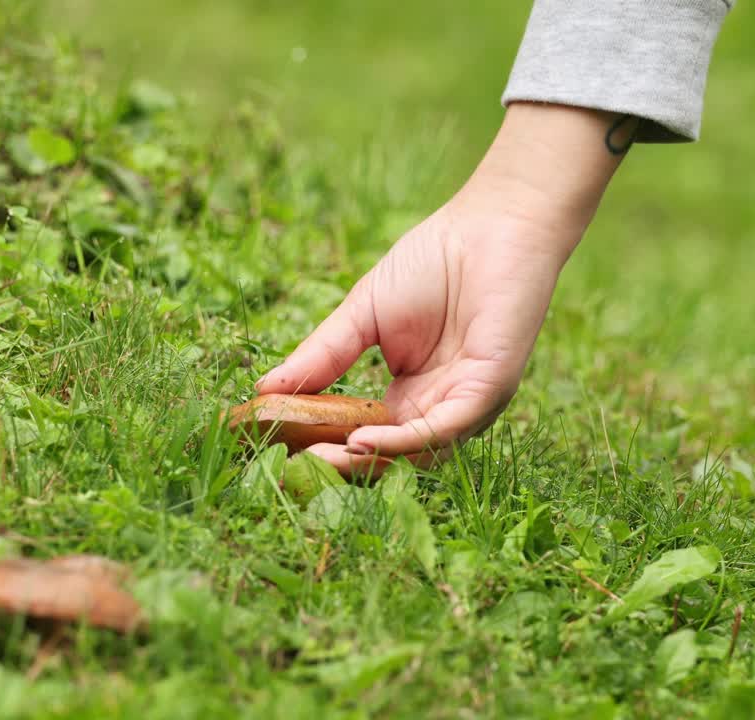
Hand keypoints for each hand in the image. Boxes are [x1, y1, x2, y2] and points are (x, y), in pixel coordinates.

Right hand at [255, 103, 632, 474]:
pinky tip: (362, 439)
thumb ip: (321, 355)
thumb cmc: (433, 263)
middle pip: (389, 455)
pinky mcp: (489, 389)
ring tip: (322, 457)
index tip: (279, 449)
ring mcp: (467, 403)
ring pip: (416, 452)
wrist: (491, 225)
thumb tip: (264, 388)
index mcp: (412, 395)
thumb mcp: (361, 313)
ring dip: (368, 460)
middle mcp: (440, 408)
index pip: (365, 436)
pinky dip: (403, 441)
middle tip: (294, 467)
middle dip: (342, 465)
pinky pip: (444, 428)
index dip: (325, 446)